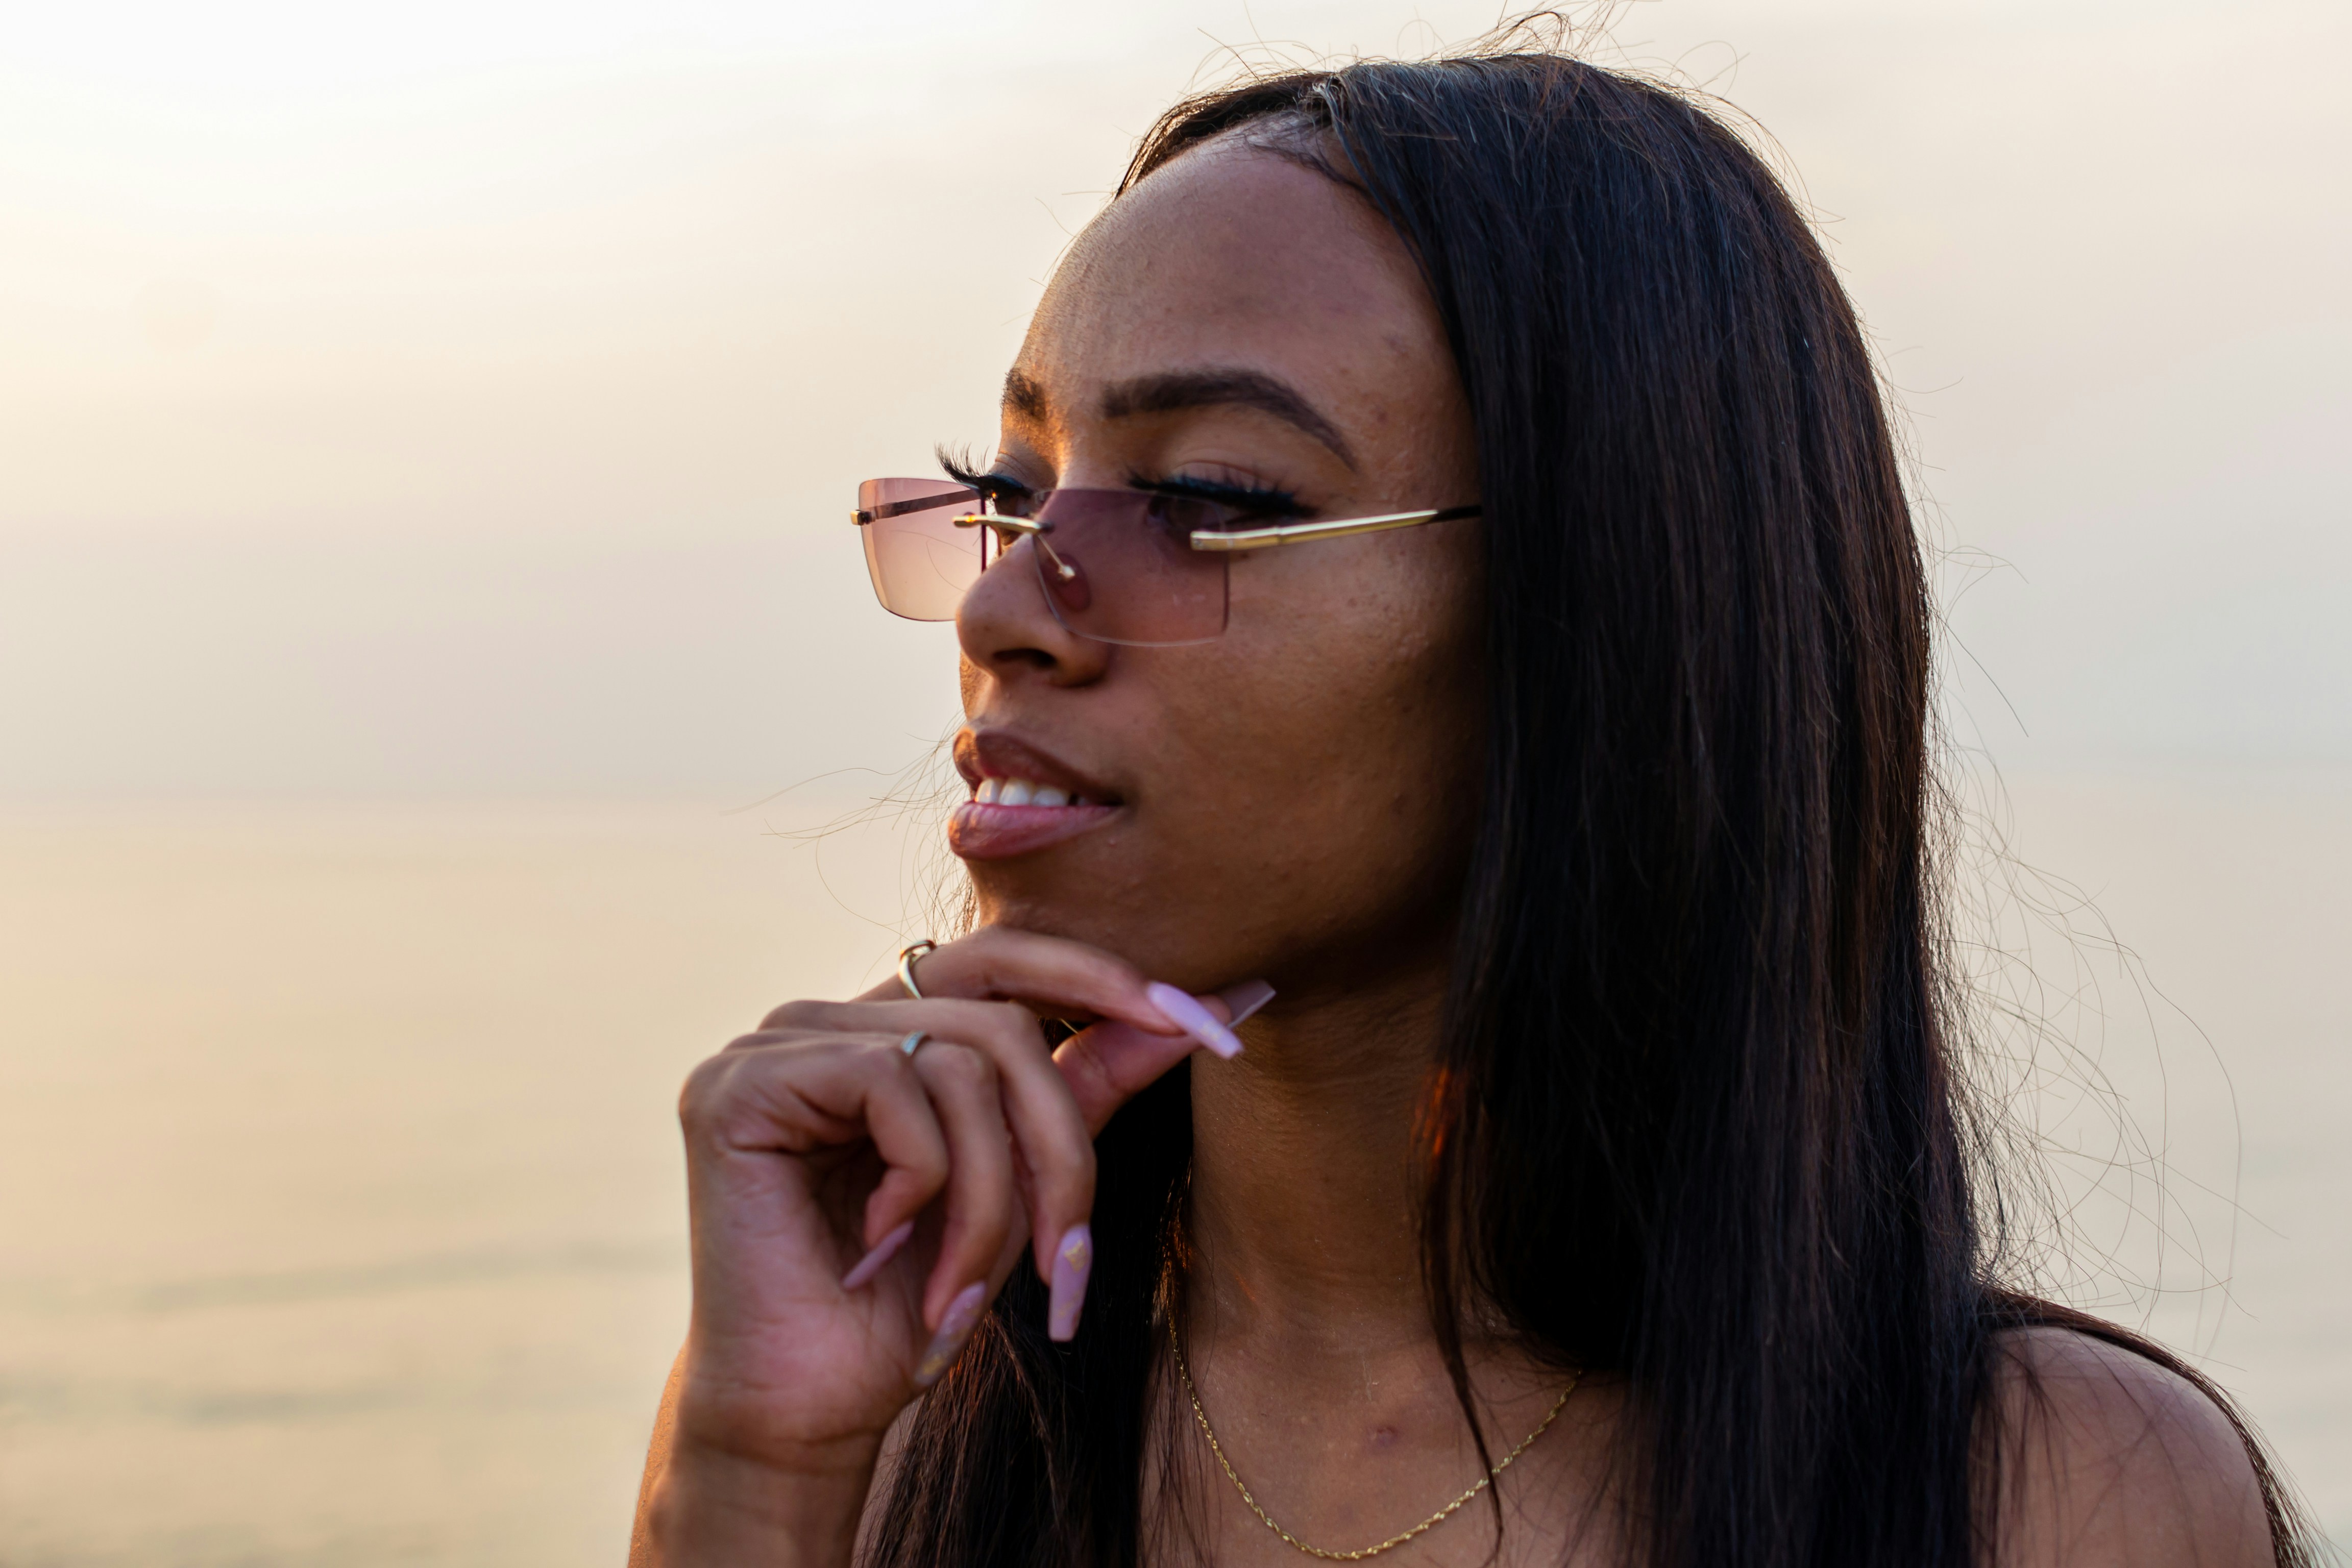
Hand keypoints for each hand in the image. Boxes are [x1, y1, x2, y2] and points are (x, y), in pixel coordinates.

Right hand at [641, 927, 1260, 1563]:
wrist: (813, 1414)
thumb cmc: (916, 1305)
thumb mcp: (1025, 1186)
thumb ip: (1090, 1085)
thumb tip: (1208, 1007)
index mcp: (885, 1028)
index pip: (1007, 958)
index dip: (1105, 981)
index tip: (1211, 1025)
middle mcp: (826, 1019)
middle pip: (1004, 1022)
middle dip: (1060, 1147)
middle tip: (1070, 1262)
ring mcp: (776, 1041)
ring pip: (960, 1061)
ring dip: (993, 1193)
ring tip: (968, 1284)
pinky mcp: (740, 1081)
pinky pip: (892, 1084)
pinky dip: (922, 1180)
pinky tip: (880, 1244)